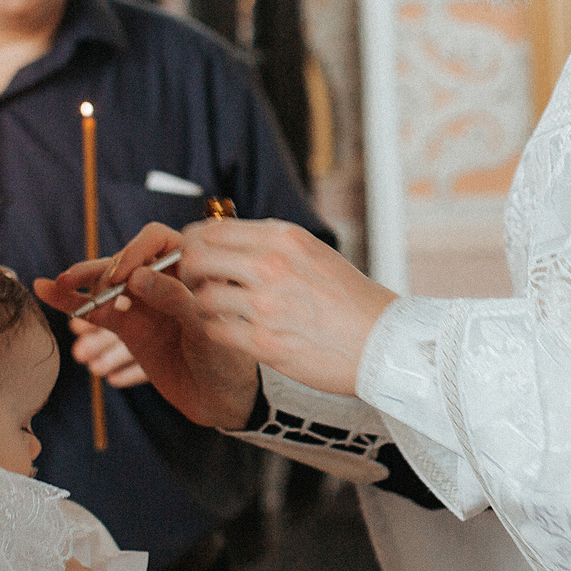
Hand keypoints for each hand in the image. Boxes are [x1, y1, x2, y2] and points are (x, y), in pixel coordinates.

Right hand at [38, 224, 256, 429]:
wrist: (221, 400)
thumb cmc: (227, 358)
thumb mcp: (206, 327)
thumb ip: (175, 299)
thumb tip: (137, 276)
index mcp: (193, 269)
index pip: (159, 241)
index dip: (137, 251)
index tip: (125, 275)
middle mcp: (166, 280)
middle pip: (127, 259)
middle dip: (108, 271)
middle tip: (103, 291)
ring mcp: (144, 303)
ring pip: (107, 283)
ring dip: (83, 281)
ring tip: (61, 282)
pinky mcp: (129, 328)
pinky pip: (97, 311)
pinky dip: (72, 302)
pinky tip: (46, 289)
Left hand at [167, 219, 398, 397]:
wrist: (382, 342)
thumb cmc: (350, 299)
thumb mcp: (315, 253)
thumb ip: (273, 244)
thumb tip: (232, 238)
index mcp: (284, 238)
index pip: (212, 229)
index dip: (193, 243)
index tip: (195, 256)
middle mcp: (272, 265)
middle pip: (196, 258)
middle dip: (188, 272)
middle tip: (195, 283)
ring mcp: (266, 304)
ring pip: (201, 297)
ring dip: (201, 305)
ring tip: (214, 311)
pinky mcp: (264, 341)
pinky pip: (214, 330)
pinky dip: (214, 329)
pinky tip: (227, 330)